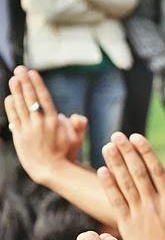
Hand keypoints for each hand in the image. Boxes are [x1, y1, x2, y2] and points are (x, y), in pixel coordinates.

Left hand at [4, 67, 82, 182]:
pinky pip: (14, 117)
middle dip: (25, 82)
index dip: (37, 84)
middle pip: (31, 98)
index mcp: (54, 122)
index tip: (32, 72)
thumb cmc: (66, 153)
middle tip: (20, 69)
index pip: (44, 98)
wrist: (51, 170)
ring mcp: (29, 129)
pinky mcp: (19, 136)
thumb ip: (78, 125)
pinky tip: (10, 97)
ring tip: (13, 79)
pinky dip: (11, 107)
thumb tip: (77, 116)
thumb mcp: (77, 139)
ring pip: (21, 106)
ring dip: (16, 91)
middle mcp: (40, 123)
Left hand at [98, 132, 164, 239]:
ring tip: (108, 147)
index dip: (145, 152)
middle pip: (137, 172)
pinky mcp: (126, 226)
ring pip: (125, 184)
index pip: (156, 170)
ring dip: (115, 164)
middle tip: (117, 135)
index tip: (136, 137)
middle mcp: (153, 204)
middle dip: (127, 152)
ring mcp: (138, 214)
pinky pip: (116, 202)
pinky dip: (109, 186)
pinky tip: (103, 172)